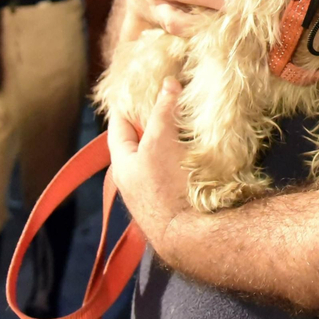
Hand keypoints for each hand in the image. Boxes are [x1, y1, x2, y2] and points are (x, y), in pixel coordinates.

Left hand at [108, 78, 193, 258]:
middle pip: (141, 141)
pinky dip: (185, 156)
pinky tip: (200, 149)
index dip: (126, 104)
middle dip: (153, 120)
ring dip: (173, 139)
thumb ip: (162, 111)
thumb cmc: (167, 186)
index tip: (137, 85)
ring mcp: (156, 192)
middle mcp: (135, 179)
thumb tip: (167, 83)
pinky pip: (177, 171)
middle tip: (169, 97)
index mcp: (123, 164)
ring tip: (188, 118)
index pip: (118, 125)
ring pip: (161, 157)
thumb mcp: (160, 141)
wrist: (190, 235)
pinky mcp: (176, 200)